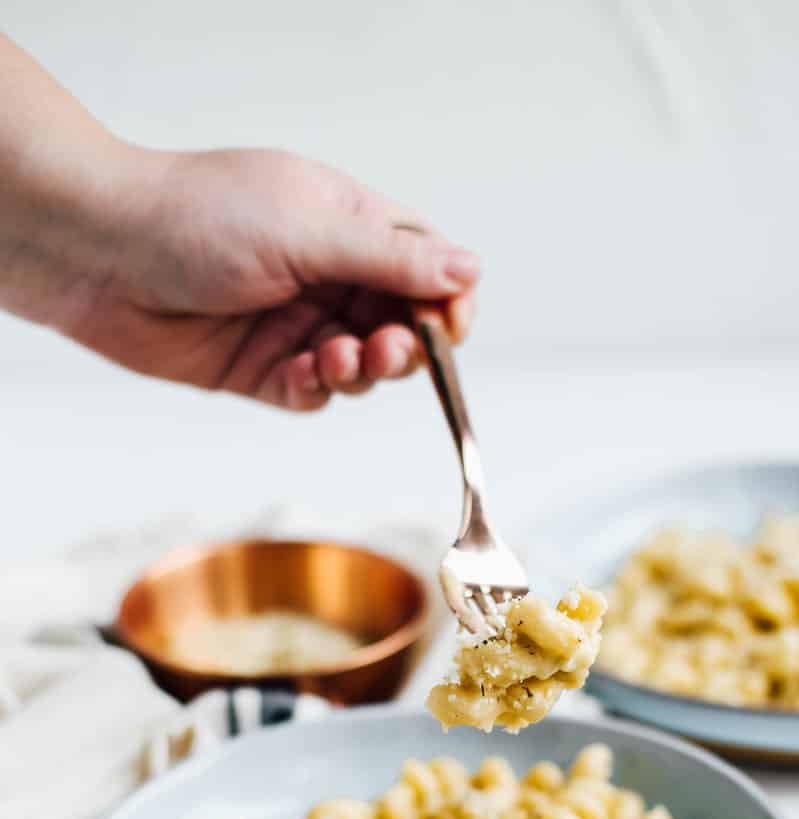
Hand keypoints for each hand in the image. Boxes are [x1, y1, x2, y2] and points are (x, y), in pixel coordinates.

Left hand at [63, 147, 479, 410]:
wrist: (101, 253)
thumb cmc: (197, 217)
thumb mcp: (311, 228)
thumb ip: (392, 257)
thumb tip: (470, 271)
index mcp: (346, 222)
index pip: (425, 264)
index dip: (446, 299)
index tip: (448, 326)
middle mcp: (326, 274)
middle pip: (402, 323)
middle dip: (407, 345)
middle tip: (389, 349)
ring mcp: (295, 324)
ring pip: (361, 366)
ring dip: (362, 369)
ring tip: (337, 358)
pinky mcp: (261, 369)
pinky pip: (312, 394)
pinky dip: (317, 390)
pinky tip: (303, 375)